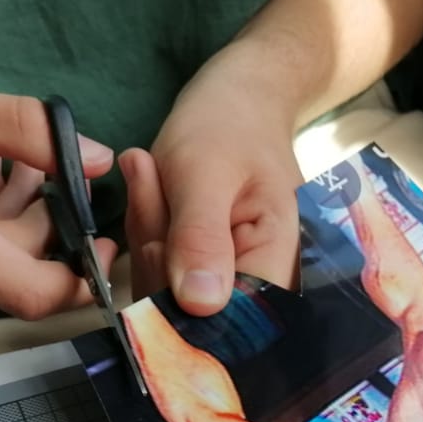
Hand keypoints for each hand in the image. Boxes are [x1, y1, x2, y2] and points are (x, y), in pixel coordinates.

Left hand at [121, 52, 303, 312]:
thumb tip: (199, 306)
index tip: (159, 239)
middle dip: (158, 249)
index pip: (229, 322)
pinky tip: (150, 187)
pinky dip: (145, 233)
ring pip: (165, 293)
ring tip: (152, 172)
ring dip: (147, 234)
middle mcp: (258, 288)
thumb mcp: (207, 171)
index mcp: (277, 266)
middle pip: (189, 312)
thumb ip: (201, 236)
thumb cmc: (232, 125)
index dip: (180, 302)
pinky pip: (158, 276)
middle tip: (151, 179)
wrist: (241, 99)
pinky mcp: (201, 275)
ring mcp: (227, 284)